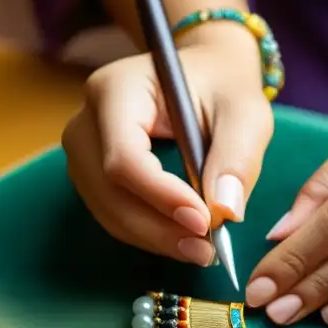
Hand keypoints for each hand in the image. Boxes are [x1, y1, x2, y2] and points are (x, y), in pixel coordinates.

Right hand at [62, 23, 272, 265]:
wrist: (203, 77)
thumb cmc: (223, 87)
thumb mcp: (245, 112)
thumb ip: (238, 157)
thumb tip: (225, 212)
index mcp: (116, 89)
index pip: (124, 157)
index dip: (161, 196)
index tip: (204, 221)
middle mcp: (85, 121)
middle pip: (109, 190)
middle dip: (159, 228)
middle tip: (207, 250)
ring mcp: (82, 151)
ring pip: (107, 211)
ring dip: (154, 238)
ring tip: (202, 250)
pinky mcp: (91, 175)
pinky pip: (112, 215)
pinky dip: (147, 234)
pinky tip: (183, 240)